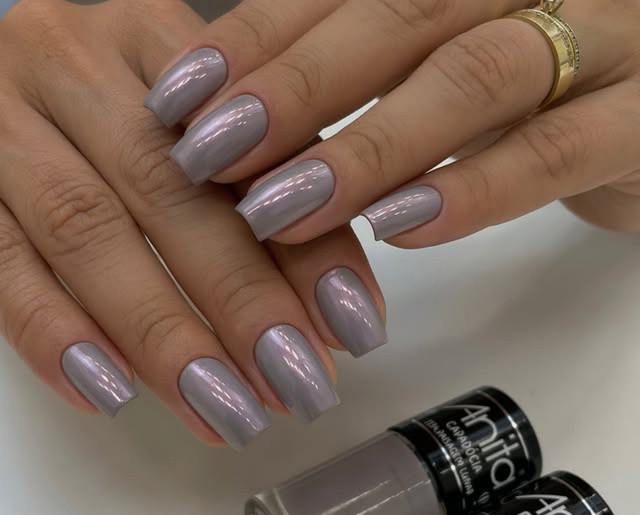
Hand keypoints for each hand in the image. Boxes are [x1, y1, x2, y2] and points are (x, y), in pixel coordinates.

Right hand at [0, 0, 387, 448]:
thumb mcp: (195, 124)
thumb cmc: (113, 112)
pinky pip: (0, 262)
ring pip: (88, 232)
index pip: (253, 151)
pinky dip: (56, 334)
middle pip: (172, 194)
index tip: (351, 327)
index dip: (308, 246)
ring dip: (164, 334)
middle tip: (295, 384)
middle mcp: (77, 67)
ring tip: (225, 411)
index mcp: (158, 40)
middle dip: (242, 302)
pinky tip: (112, 393)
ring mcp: (3, 122)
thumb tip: (336, 304)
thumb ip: (263, 188)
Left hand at [152, 0, 639, 246]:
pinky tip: (401, 230)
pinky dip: (473, 190)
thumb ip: (368, 80)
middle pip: (395, 21)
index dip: (252, 45)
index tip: (177, 106)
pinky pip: (554, 150)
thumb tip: (250, 122)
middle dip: (292, 94)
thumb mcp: (449, 70)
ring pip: (469, 79)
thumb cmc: (546, 90)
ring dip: (366, 149)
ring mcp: (599, 40)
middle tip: (207, 157)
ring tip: (280, 209)